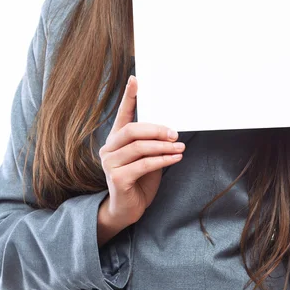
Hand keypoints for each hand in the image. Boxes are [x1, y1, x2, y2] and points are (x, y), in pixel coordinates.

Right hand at [99, 76, 184, 225]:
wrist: (127, 210)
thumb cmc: (139, 181)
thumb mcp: (146, 158)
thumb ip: (151, 143)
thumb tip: (170, 131)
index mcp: (116, 139)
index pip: (122, 114)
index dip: (129, 96)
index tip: (135, 79)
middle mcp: (109, 148)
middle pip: (132, 130)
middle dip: (156, 129)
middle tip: (175, 133)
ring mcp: (110, 164)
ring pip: (139, 147)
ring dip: (163, 146)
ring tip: (180, 147)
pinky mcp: (117, 179)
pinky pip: (143, 164)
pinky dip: (162, 160)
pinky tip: (175, 158)